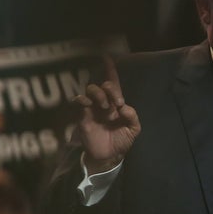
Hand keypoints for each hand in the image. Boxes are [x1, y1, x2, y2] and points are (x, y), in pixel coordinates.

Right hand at [72, 56, 140, 174]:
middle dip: (110, 89)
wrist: (108, 156)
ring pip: (91, 90)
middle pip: (103, 85)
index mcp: (117, 103)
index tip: (108, 57)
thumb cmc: (121, 140)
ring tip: (106, 108)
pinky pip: (79, 102)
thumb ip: (133, 117)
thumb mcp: (133, 130)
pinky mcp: (83, 116)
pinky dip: (82, 99)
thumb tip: (124, 107)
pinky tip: (88, 104)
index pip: (115, 84)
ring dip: (99, 94)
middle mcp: (105, 103)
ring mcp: (93, 108)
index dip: (111, 70)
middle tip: (117, 103)